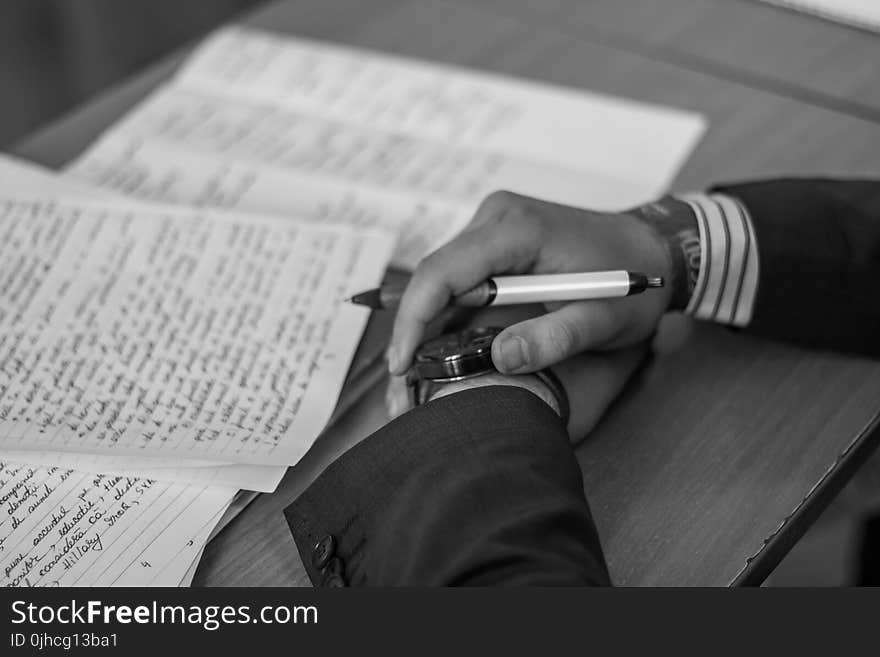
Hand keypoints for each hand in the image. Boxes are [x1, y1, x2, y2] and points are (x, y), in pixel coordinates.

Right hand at [387, 191, 671, 376]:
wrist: (649, 249)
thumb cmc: (632, 281)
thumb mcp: (605, 319)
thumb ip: (557, 339)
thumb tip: (500, 360)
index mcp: (517, 228)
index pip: (443, 271)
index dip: (413, 320)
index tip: (401, 366)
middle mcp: (496, 218)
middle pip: (433, 277)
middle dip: (412, 334)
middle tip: (402, 390)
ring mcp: (492, 227)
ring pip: (439, 282)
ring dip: (425, 329)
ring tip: (413, 382)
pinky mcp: (493, 243)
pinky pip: (457, 282)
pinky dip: (444, 319)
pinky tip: (436, 356)